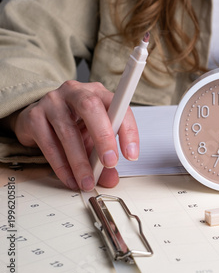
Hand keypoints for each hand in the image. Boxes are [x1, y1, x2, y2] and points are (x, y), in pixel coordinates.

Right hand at [11, 80, 139, 190]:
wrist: (38, 117)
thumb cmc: (73, 122)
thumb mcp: (93, 136)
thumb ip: (104, 157)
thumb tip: (111, 179)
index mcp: (97, 92)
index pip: (118, 106)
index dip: (128, 130)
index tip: (131, 154)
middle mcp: (75, 92)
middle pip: (91, 108)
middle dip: (103, 137)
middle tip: (110, 163)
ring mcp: (52, 101)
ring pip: (68, 131)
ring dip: (80, 161)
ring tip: (88, 181)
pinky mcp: (33, 116)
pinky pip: (49, 144)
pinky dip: (61, 166)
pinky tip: (70, 178)